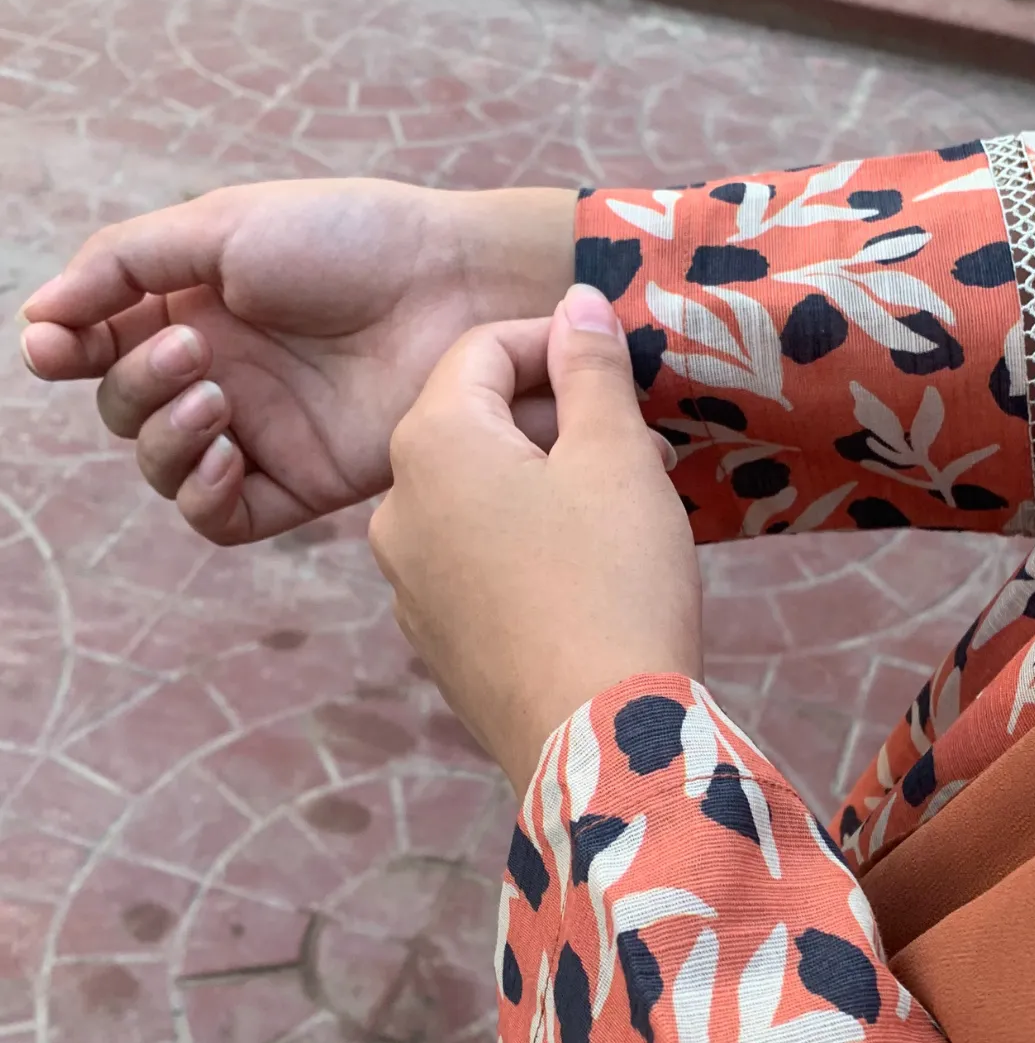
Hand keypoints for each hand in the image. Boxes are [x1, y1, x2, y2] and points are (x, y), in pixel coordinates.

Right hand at [19, 178, 575, 543]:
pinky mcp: (301, 480)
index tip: (52, 345)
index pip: (97, 346)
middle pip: (124, 409)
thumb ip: (124, 264)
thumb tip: (37, 314)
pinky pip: (220, 518)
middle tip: (195, 351)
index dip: (63, 350)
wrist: (454, 288)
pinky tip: (224, 455)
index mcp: (193, 306)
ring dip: (164, 437)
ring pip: (162, 468)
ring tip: (216, 396)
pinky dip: (200, 495)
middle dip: (134, 384)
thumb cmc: (351, 239)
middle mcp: (220, 372)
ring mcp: (259, 430)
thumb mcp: (223, 225)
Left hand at [369, 285, 701, 796]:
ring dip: (538, 480)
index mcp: (431, 444)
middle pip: (471, 422)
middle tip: (632, 440)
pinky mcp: (432, 639)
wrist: (599, 740)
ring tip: (617, 506)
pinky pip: (472, 560)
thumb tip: (575, 302)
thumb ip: (590, 368)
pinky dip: (521, 542)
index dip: (555, 340)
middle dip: (551, 416)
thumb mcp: (615, 455)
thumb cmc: (612, 581)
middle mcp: (393, 507)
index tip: (614, 362)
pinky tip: (586, 573)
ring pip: (471, 494)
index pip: (482, 349)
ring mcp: (405, 581)